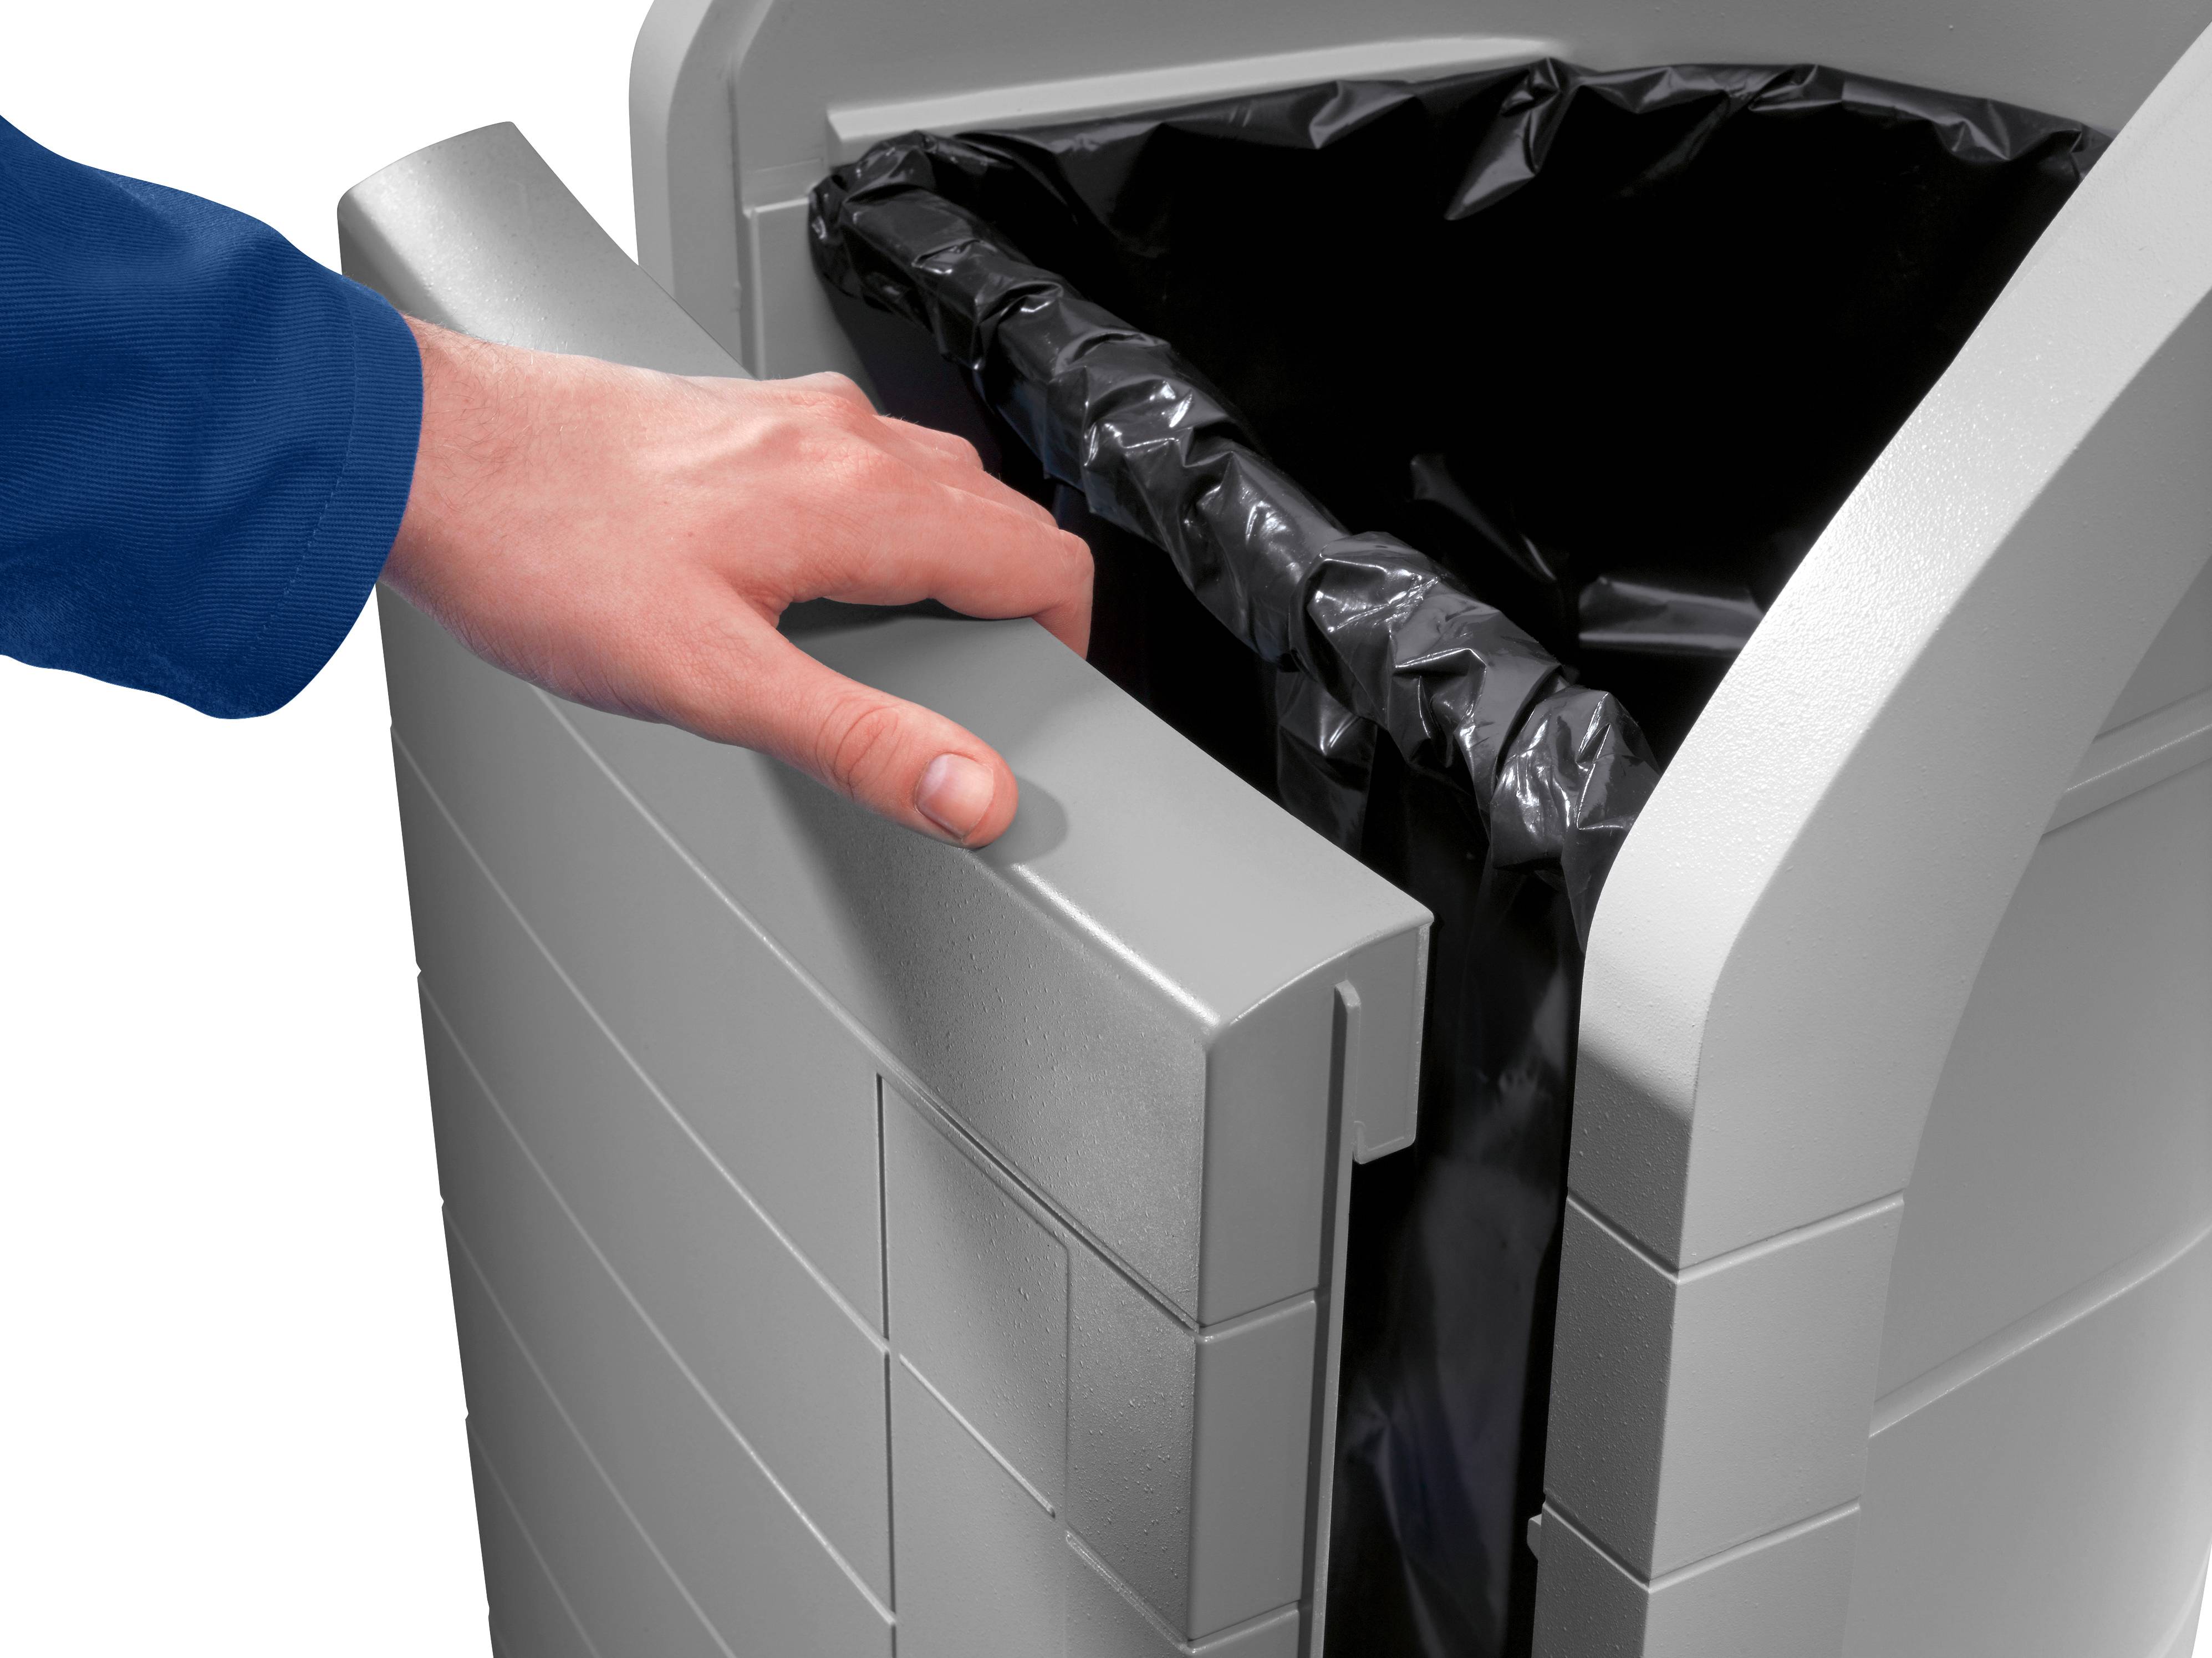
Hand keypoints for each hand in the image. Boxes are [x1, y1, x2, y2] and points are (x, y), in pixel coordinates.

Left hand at [383, 318, 1090, 847]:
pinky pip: (859, 464)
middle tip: (987, 688)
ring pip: (931, 484)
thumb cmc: (543, 551)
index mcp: (860, 499)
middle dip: (1017, 603)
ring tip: (905, 645)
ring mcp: (789, 418)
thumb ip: (859, 740)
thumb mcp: (713, 681)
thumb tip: (975, 793)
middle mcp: (840, 440)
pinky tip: (812, 580)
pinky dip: (879, 524)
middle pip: (999, 517)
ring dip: (949, 559)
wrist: (422, 456)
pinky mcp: (739, 418)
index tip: (1050, 696)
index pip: (1041, 558)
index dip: (1072, 638)